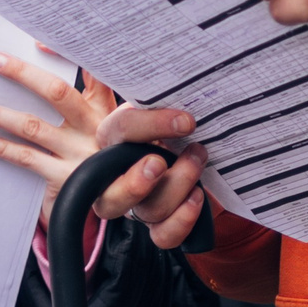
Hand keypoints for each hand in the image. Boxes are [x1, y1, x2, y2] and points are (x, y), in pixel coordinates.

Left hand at [0, 48, 209, 235]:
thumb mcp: (108, 122)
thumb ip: (88, 95)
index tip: (39, 40)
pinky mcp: (66, 177)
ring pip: (34, 127)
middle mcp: (95, 127)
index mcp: (106, 108)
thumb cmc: (105, 149)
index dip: (65, 52)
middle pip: (57, 93)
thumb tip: (46, 57)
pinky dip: (4, 149)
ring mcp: (79, 153)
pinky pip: (28, 159)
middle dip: (24, 74)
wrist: (121, 197)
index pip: (92, 71)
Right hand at [92, 102, 210, 248]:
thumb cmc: (169, 123)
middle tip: (160, 162)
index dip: (150, 126)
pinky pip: (164, 236)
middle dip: (136, 182)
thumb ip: (156, 95)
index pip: (120, 132)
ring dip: (178, 186)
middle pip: (111, 196)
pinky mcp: (159, 223)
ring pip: (148, 211)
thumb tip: (157, 70)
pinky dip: (182, 221)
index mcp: (110, 141)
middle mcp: (116, 178)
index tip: (185, 120)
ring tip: (197, 160)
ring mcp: (137, 205)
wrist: (189, 147)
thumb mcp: (158, 103)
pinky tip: (197, 197)